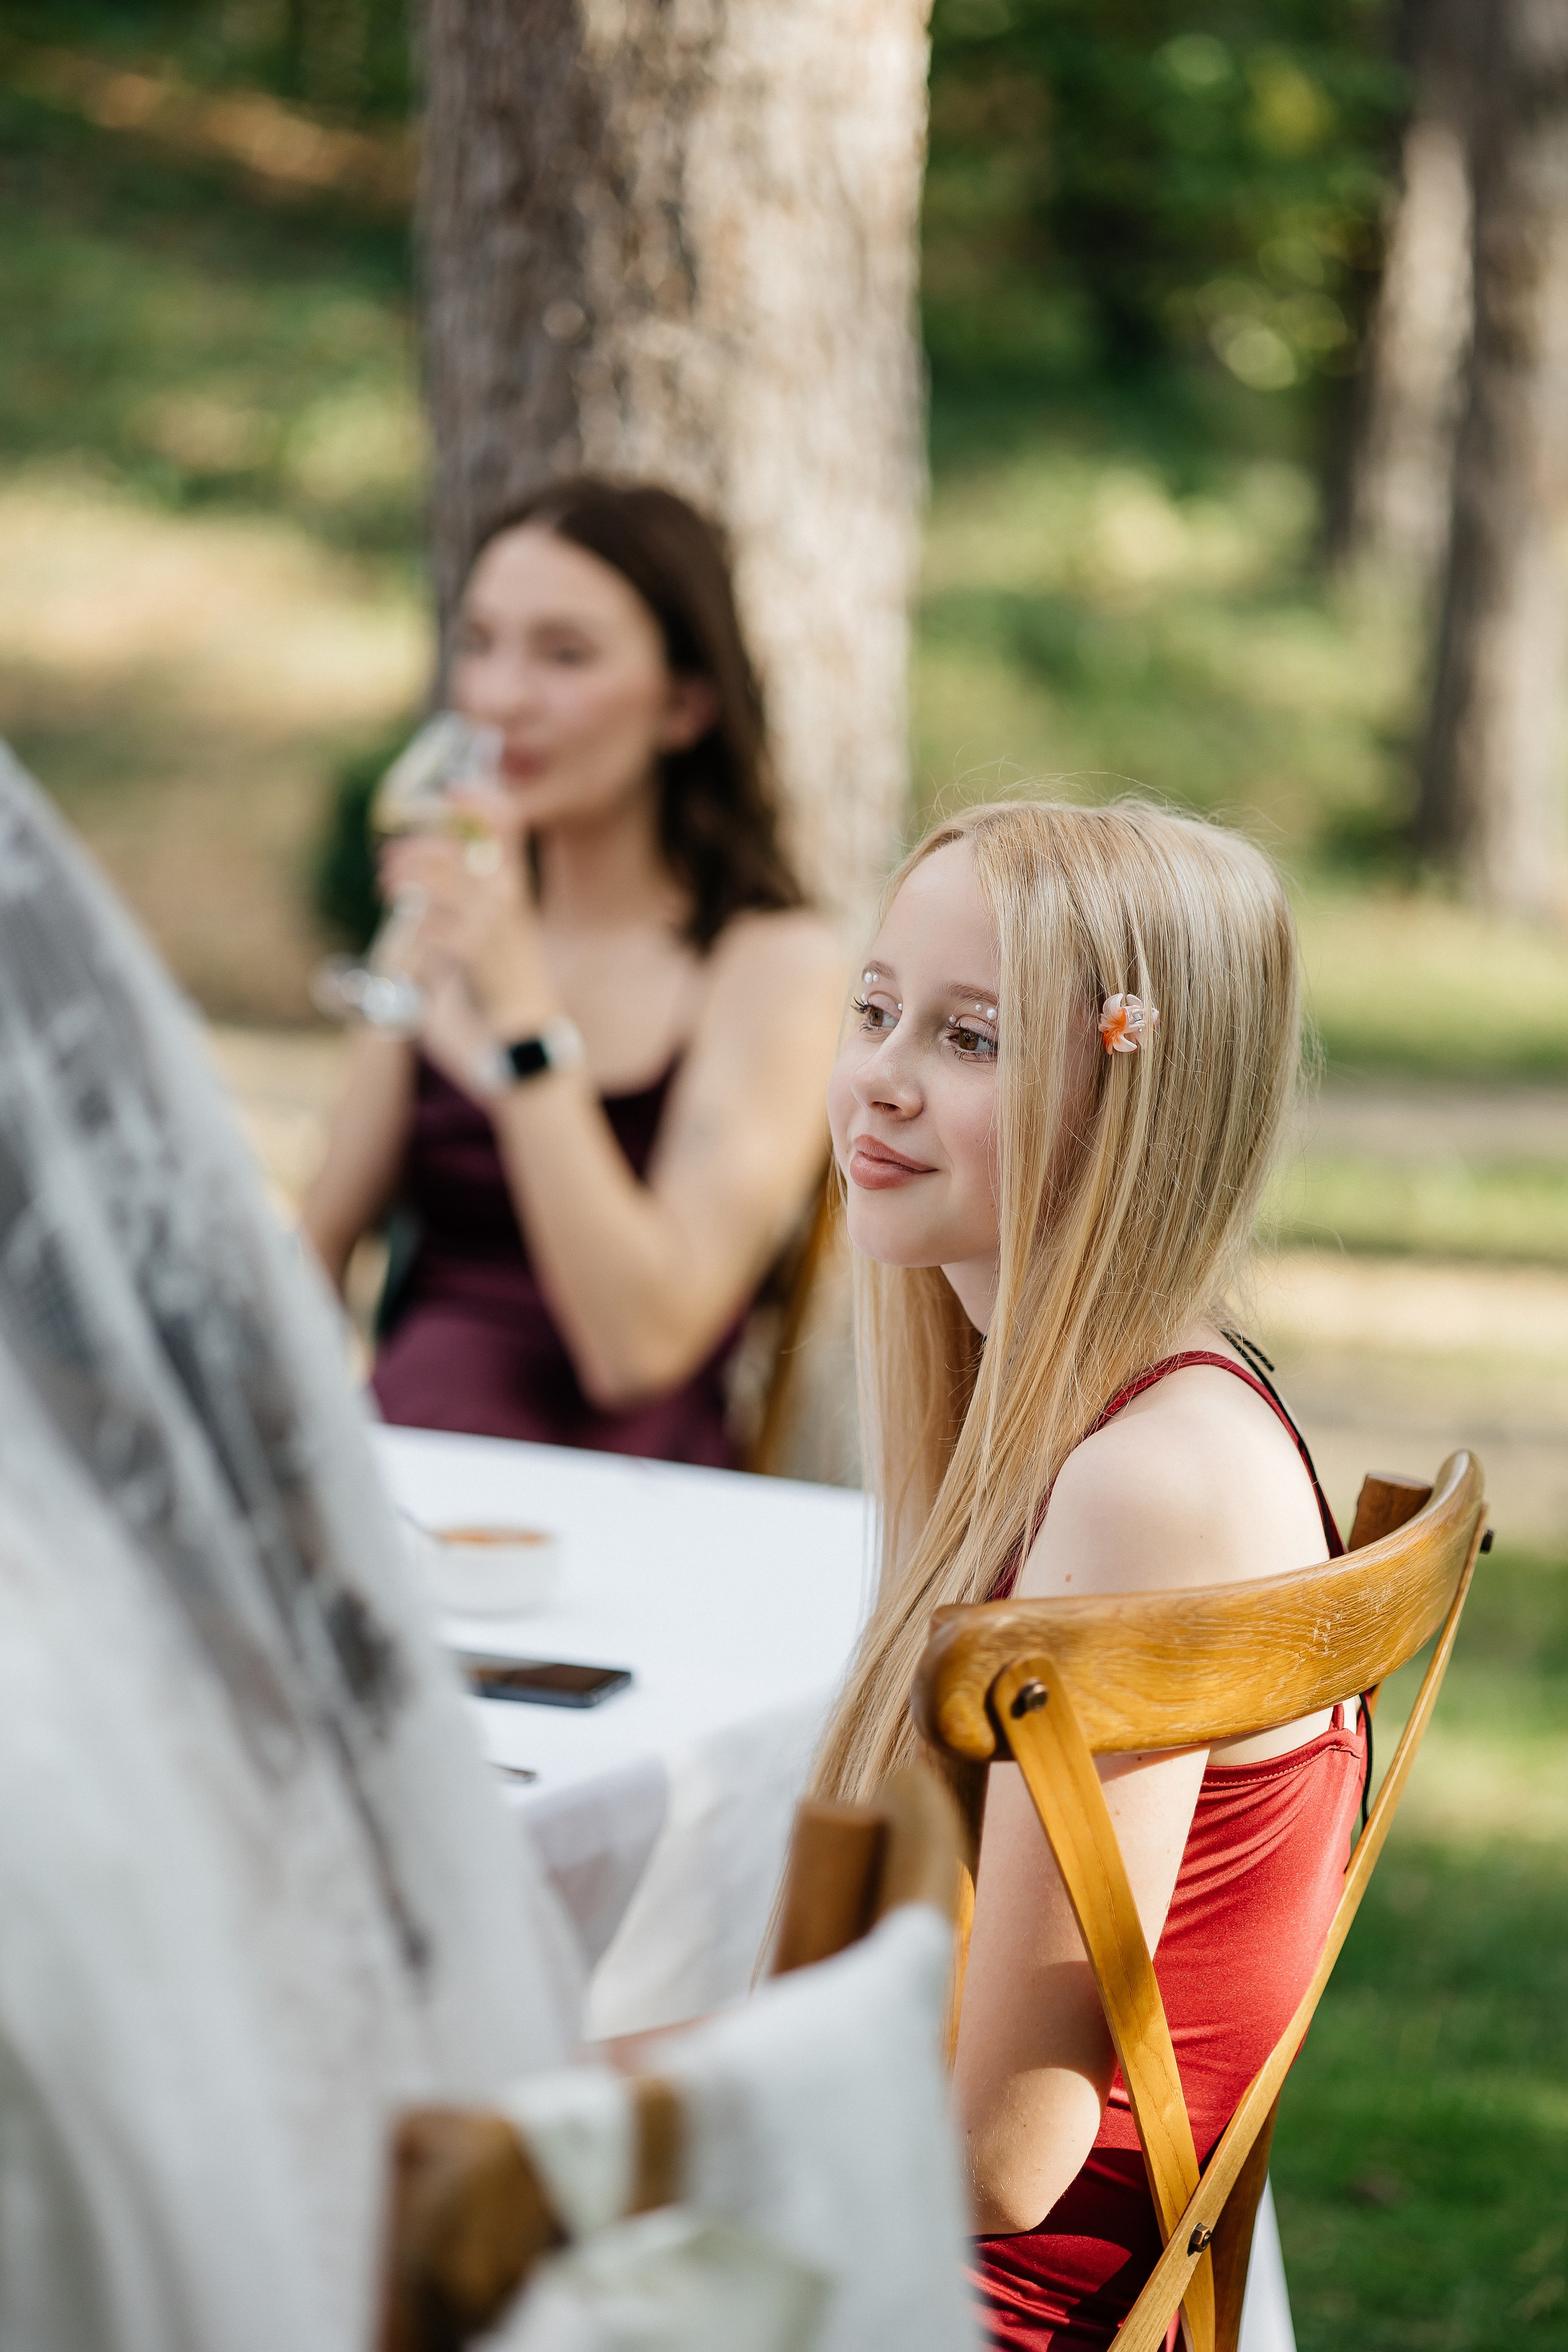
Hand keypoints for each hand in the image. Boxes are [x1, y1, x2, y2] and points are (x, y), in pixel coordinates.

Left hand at [378, 793, 561, 1035]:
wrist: (522, 1020)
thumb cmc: (506, 969)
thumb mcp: (505, 921)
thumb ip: (481, 890)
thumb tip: (438, 864)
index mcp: (515, 882)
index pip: (506, 823)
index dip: (477, 800)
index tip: (451, 791)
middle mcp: (505, 894)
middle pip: (451, 849)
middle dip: (412, 849)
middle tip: (389, 858)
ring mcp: (489, 921)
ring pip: (434, 882)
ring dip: (402, 879)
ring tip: (386, 885)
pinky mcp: (470, 950)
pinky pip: (428, 925)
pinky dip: (412, 924)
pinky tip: (405, 930)